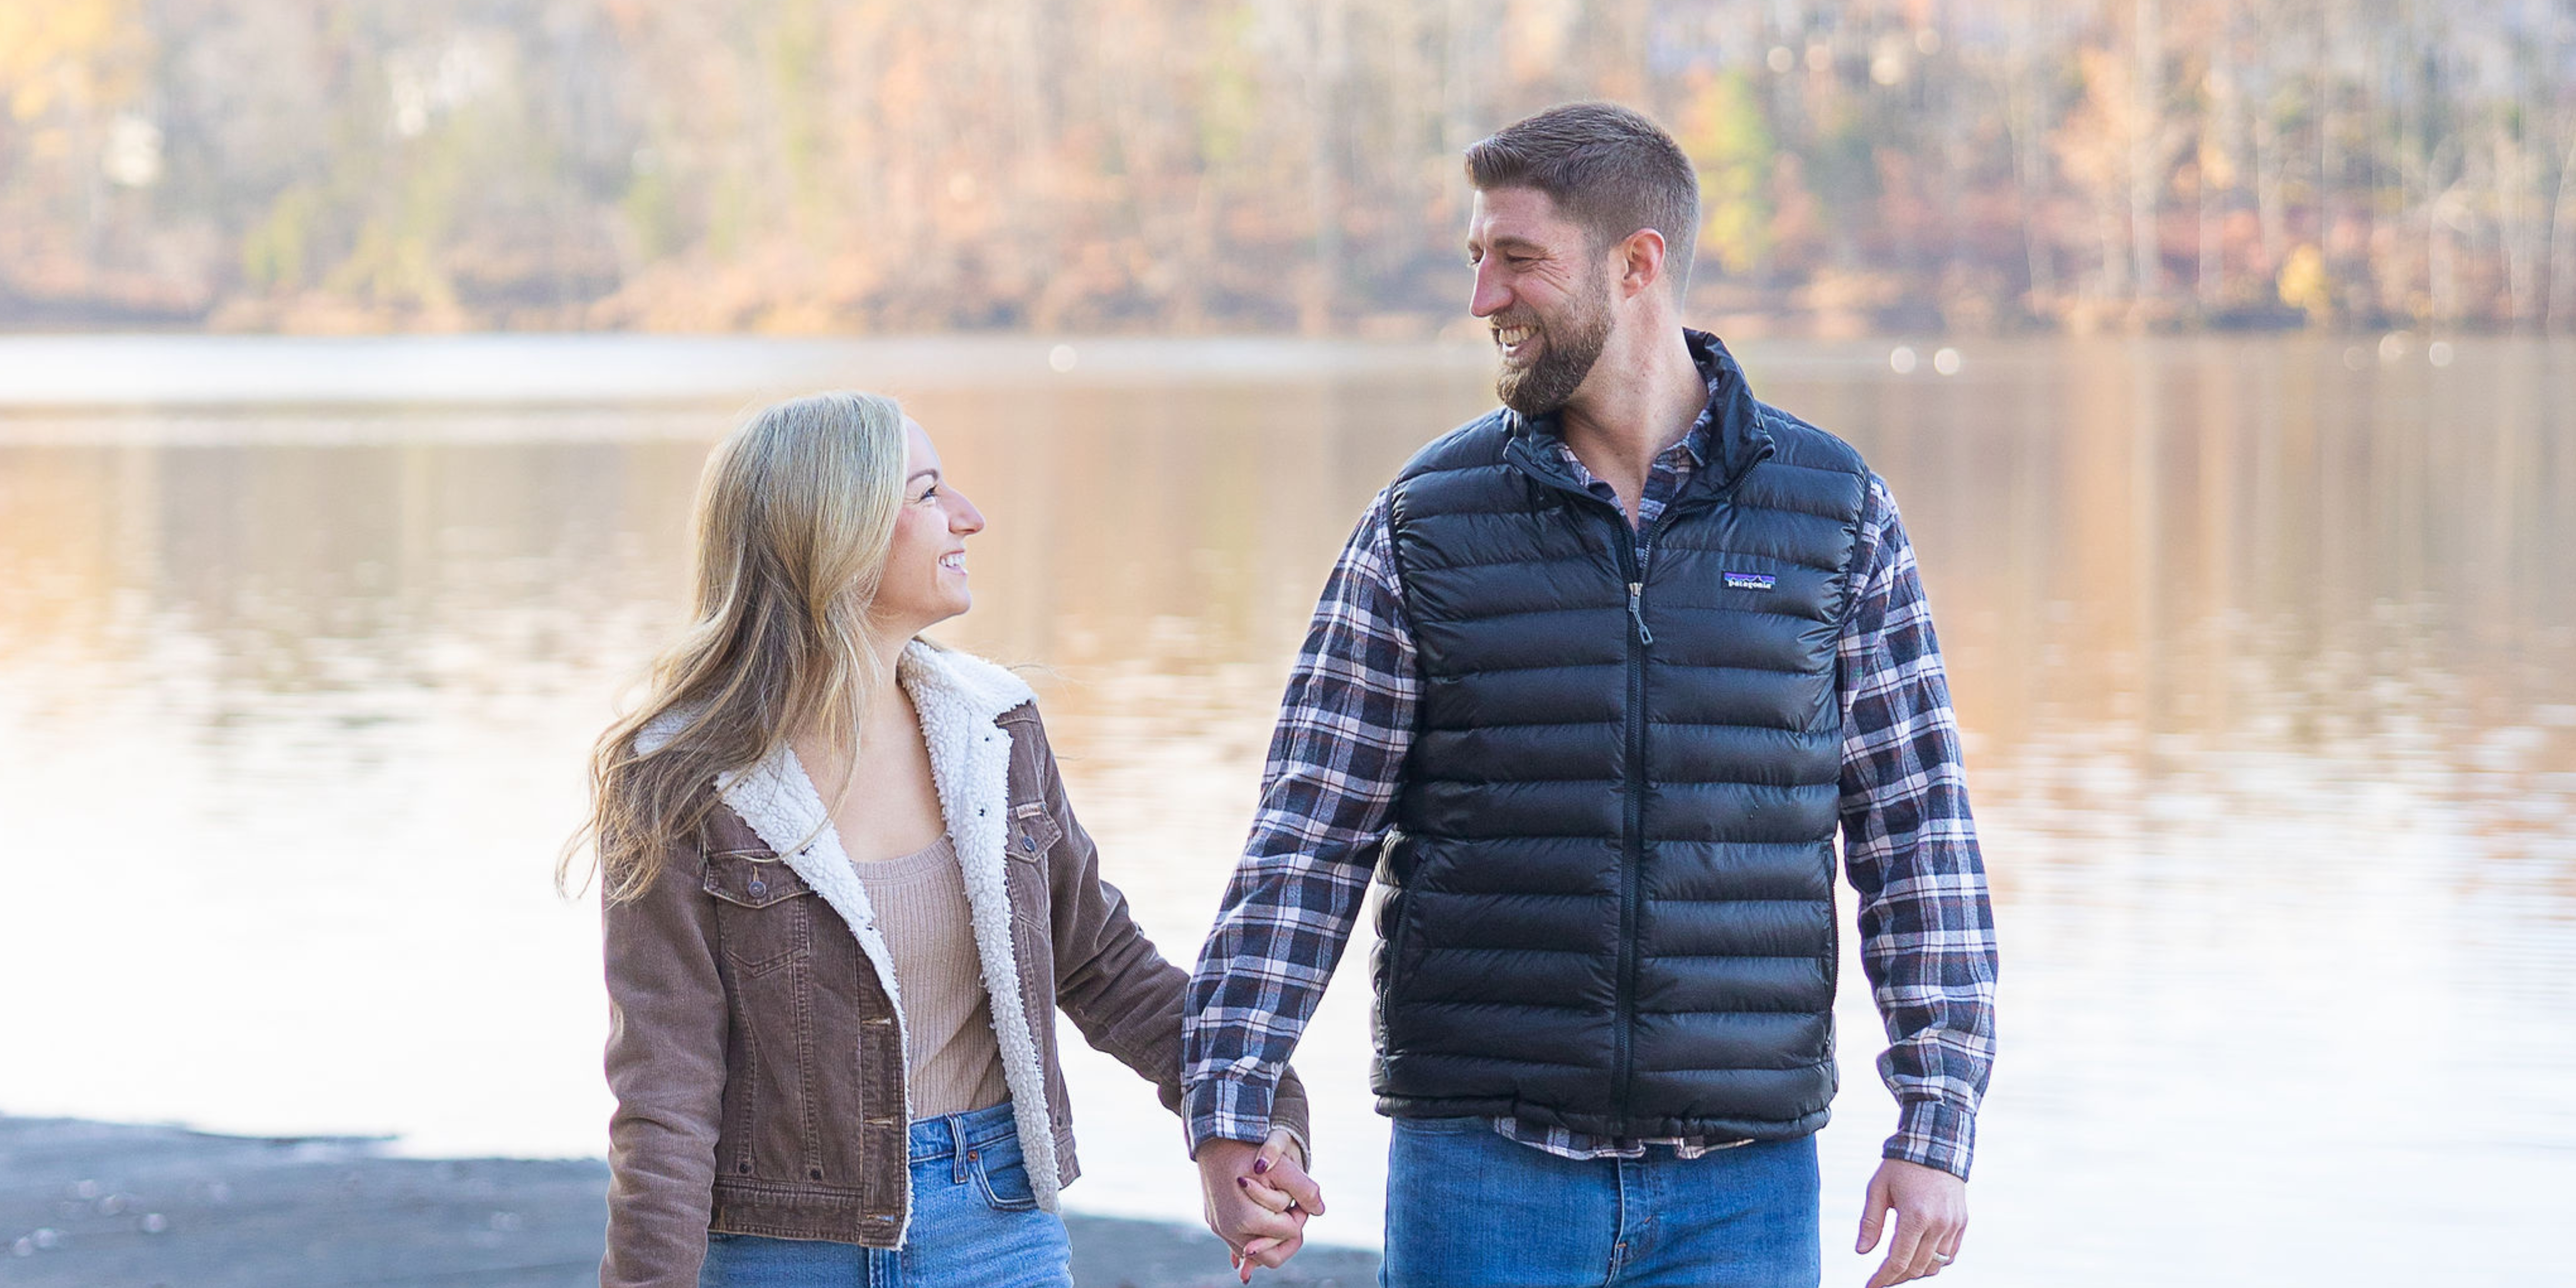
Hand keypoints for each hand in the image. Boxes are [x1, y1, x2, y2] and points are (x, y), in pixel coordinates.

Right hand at [1196, 1128, 1325, 1282]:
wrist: (1214, 1139)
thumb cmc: (1248, 1149)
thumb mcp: (1282, 1167)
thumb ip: (1305, 1189)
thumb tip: (1320, 1210)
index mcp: (1249, 1218)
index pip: (1290, 1233)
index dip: (1300, 1216)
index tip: (1299, 1200)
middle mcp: (1231, 1230)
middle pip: (1272, 1257)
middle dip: (1287, 1237)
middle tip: (1293, 1214)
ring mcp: (1220, 1229)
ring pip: (1253, 1255)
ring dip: (1271, 1239)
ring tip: (1280, 1215)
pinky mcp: (1215, 1224)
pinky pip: (1237, 1244)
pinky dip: (1253, 1239)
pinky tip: (1264, 1230)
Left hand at [1856, 1158, 1967, 1285]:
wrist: (1935, 1144)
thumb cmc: (1901, 1166)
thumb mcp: (1877, 1189)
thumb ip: (1870, 1222)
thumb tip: (1861, 1251)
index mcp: (1915, 1216)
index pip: (1898, 1261)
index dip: (1882, 1279)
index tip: (1870, 1287)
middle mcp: (1939, 1224)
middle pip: (1917, 1268)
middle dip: (1896, 1278)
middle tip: (1880, 1278)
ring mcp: (1953, 1225)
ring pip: (1935, 1266)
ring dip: (1915, 1272)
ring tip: (1897, 1269)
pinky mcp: (1962, 1223)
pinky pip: (1949, 1255)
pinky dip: (1933, 1262)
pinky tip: (1917, 1257)